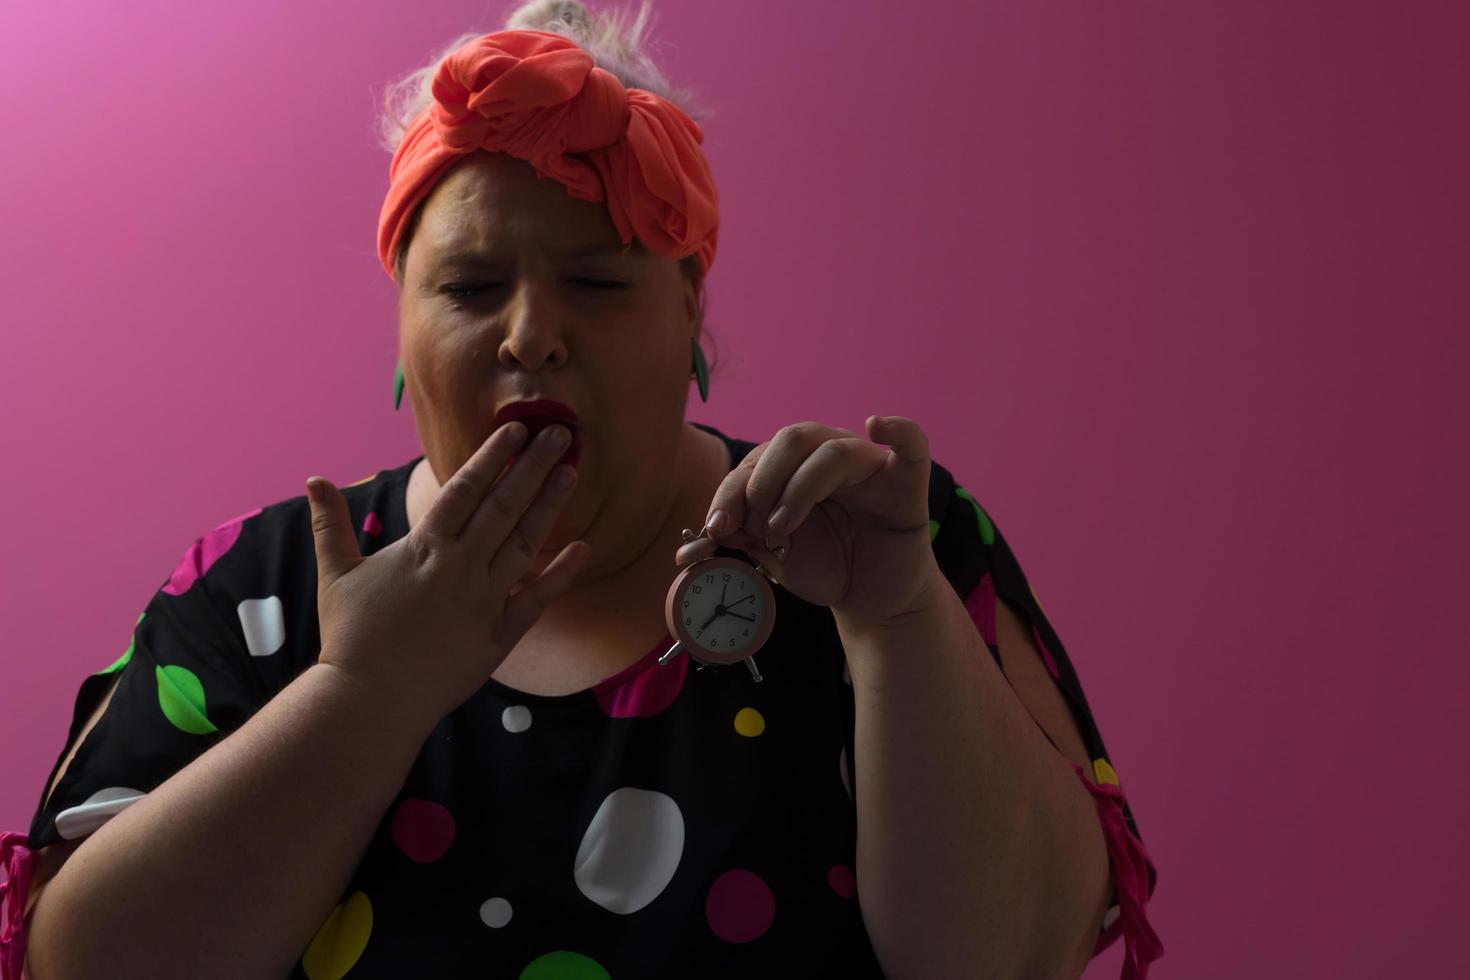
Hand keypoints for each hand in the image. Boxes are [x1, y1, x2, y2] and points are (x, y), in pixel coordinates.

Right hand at [305, 422, 588, 724]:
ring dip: (550, 506)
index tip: (516, 430)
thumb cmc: (349, 637)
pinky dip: (561, 573)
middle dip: (533, 466)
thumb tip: (314, 478)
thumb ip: (331, 523)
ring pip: (525, 543)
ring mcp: (484, 601)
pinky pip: (537, 599)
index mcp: (424, 548)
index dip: (492, 456)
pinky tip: (583, 547)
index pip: (465, 488)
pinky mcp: (500, 636)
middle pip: (504, 506)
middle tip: (559, 434)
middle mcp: (460, 567)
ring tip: (571, 472)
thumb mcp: (336, 573)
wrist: (369, 700)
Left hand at [674, 416, 944, 627]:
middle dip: (760, 483)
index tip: (715, 527)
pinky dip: (898, 430)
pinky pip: (911, 445)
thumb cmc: (826, 567)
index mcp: (796, 465)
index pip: (758, 459)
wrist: (872, 600)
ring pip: (833, 451)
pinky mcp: (907, 485)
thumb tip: (700, 536)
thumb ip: (744, 537)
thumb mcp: (774, 554)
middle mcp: (831, 456)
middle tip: (752, 528)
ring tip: (782, 531)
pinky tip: (877, 423)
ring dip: (798, 489)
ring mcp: (871, 466)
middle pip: (792, 439)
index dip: (730, 490)